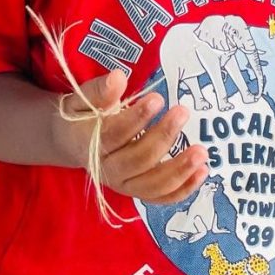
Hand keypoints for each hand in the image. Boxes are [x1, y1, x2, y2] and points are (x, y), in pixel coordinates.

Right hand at [55, 69, 208, 204]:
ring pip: (153, 184)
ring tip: (202, 151)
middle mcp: (107, 169)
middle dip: (164, 136)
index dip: (137, 118)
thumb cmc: (82, 115)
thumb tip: (119, 77)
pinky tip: (203, 172)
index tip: (158, 98)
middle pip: (138, 159)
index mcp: (90, 144)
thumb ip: (100, 90)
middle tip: (183, 111)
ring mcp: (123, 184)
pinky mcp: (136, 191)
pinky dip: (183, 189)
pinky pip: (161, 197)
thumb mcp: (82, 98)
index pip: (115, 134)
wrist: (71, 141)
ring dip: (180, 169)